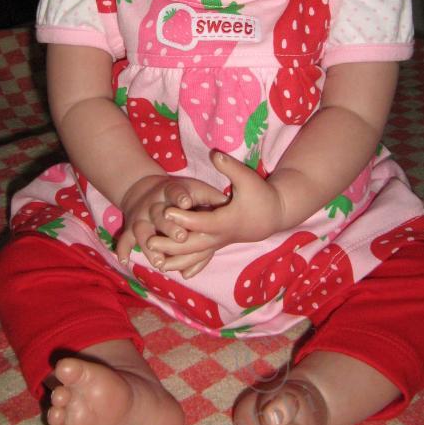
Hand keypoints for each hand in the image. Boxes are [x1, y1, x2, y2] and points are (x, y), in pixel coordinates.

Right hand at [116, 174, 227, 268]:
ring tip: (160, 262)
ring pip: (142, 231)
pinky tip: (125, 262)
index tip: (187, 203)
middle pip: (159, 216)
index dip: (180, 197)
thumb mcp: (196, 189)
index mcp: (170, 190)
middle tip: (181, 238)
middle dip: (169, 227)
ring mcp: (140, 217)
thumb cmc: (181, 193)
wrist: (145, 188)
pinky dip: (123, 250)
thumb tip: (232, 204)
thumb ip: (212, 198)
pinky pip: (126, 239)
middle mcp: (153, 204)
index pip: (175, 192)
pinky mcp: (132, 228)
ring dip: (150, 247)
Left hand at [148, 152, 283, 260]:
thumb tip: (214, 154)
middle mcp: (220, 235)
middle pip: (193, 244)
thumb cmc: (260, 195)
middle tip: (150, 240)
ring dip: (175, 260)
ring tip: (154, 262)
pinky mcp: (218, 245)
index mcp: (226, 220)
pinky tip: (171, 270)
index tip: (167, 212)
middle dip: (171, 244)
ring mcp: (218, 243)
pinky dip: (186, 265)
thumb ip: (229, 167)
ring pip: (195, 256)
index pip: (202, 221)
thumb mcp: (247, 179)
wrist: (273, 216)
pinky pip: (200, 259)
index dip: (184, 217)